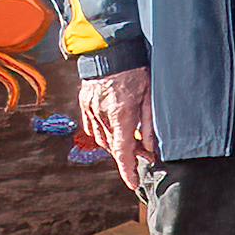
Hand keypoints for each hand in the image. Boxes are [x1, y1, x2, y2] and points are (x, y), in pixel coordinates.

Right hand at [78, 66, 157, 192]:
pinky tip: (115, 128)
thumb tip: (149, 149)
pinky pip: (92, 127)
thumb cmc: (135, 71)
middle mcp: (102, 115)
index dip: (128, 171)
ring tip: (133, 137)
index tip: (133, 183)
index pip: (123, 151)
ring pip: (102, 139)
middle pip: (114, 147)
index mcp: (121, 114)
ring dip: (116, 143)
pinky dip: (104, 133)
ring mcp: (90, 110)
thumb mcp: (150, 97)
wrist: (110, 51)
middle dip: (129, 154)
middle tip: (145, 151)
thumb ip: (149, 125)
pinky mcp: (84, 104)